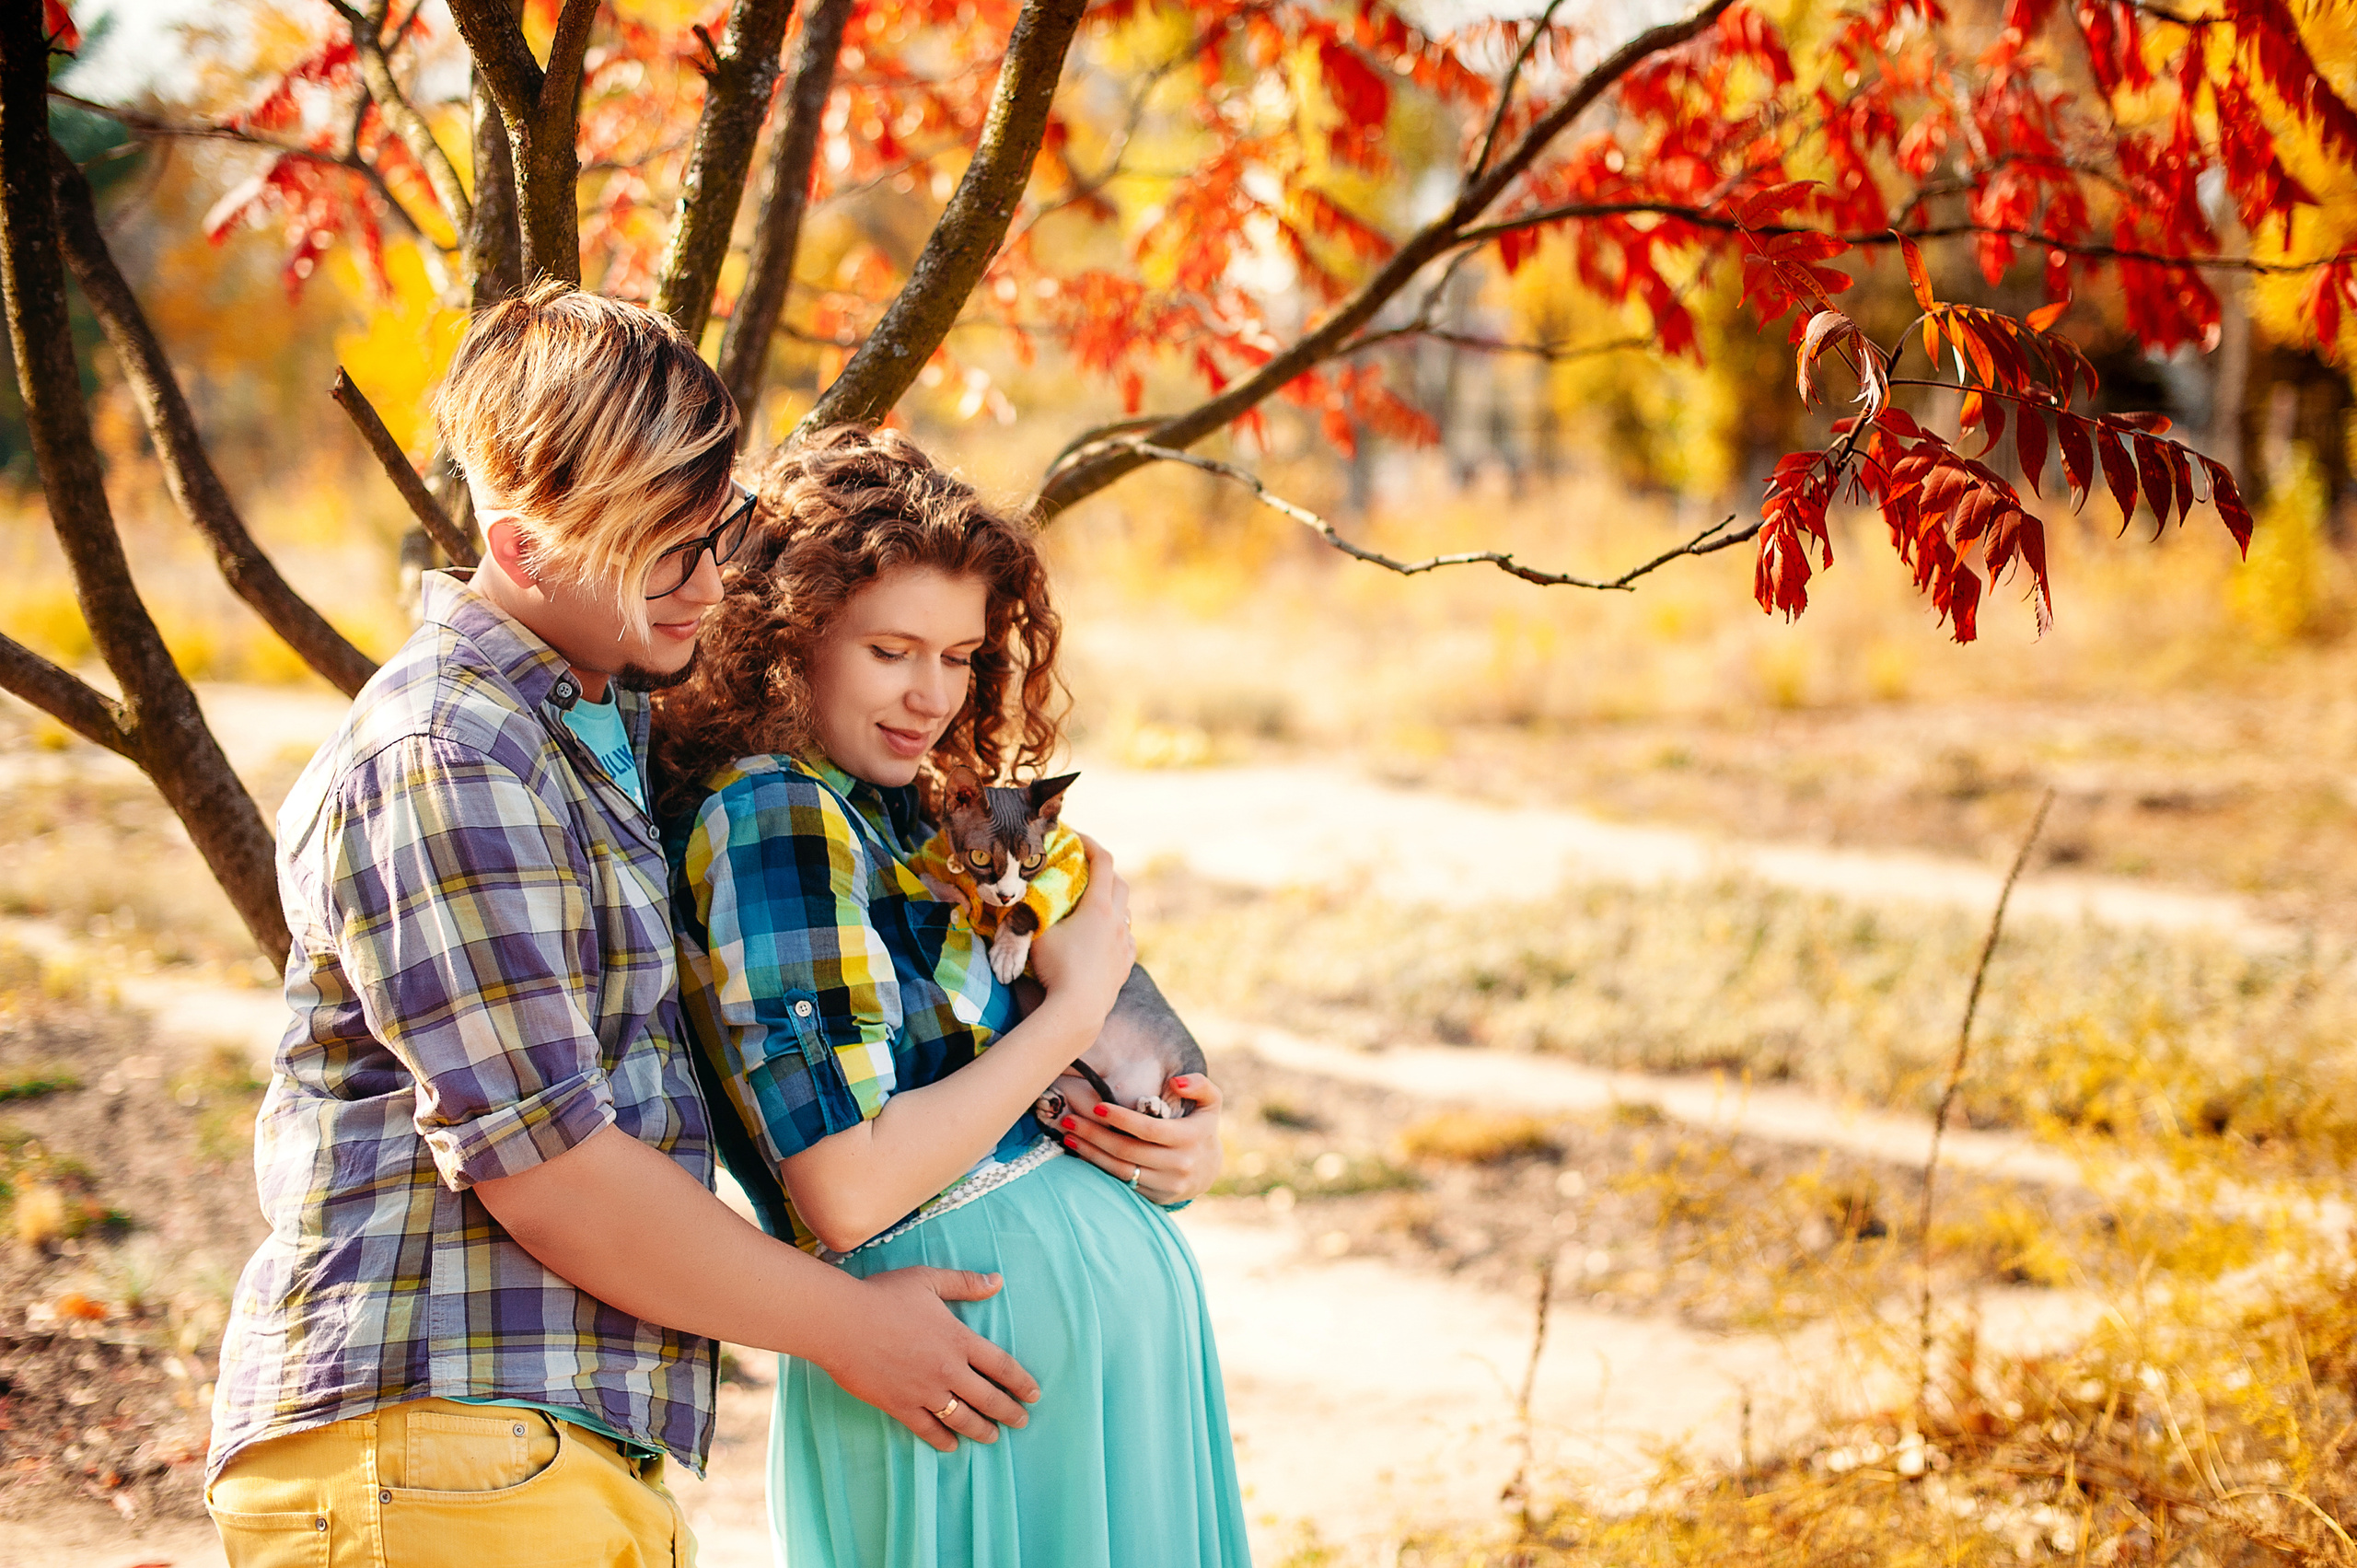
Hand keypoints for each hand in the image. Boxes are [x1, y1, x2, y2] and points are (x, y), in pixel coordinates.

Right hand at [817, 1266, 1040, 1451]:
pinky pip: (928, 1429)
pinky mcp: (900, 1406)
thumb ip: (965, 1283)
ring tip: (992, 1437)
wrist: (841, 1322)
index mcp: (958, 1338)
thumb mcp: (928, 1280)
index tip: (1034, 1394)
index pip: (1001, 1366)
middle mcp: (947, 1369)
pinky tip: (952, 1445)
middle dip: (1008, 1413)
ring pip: (962, 1418)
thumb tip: (997, 1281)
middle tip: (1021, 1422)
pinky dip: (943, 1439)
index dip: (1021, 1382)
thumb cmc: (883, 1296)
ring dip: (981, 1430)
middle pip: (987, 1398)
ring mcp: (924, 1391)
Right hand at [1027, 834, 1132, 1021]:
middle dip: (1103, 870)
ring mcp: (1124, 944)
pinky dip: (1115, 929)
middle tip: (1084, 869)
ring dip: (1110, 902)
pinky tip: (1102, 938)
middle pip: (1119, 882)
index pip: (1103, 861)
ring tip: (1090, 906)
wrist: (1077, 1011)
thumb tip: (1014, 894)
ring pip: (1125, 912)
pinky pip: (1125, 938)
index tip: (1076, 838)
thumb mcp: (1036, 934)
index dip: (1090, 843)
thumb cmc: (1055, 969)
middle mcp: (1117, 921)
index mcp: (1098, 906)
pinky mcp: (1126, 964)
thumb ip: (1028, 911)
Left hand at [1053, 1072, 1224, 1205]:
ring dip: (1090, 1153)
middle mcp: (1179, 1164)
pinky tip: (1082, 1154)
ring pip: (1120, 1170)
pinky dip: (1098, 1169)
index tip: (1097, 1107)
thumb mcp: (1211, 1103)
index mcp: (1190, 1138)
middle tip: (1070, 1120)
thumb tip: (1175, 1082)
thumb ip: (1200, 1085)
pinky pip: (1121, 1183)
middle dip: (1095, 1134)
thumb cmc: (1201, 1128)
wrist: (1208, 1171)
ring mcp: (1166, 1184)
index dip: (1121, 1118)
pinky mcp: (1155, 1197)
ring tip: (1069, 1136)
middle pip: (1127, 1150)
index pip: (1148, 1129)